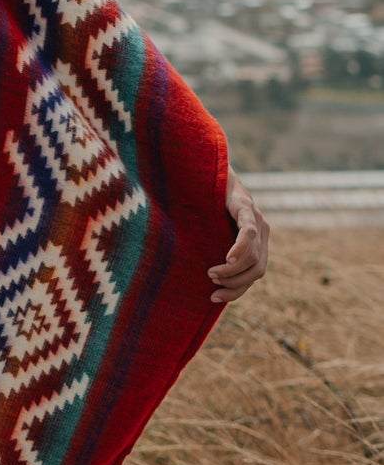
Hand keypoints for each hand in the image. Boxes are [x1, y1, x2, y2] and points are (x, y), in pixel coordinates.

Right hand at [208, 165, 270, 303]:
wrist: (204, 167)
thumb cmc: (202, 200)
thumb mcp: (209, 231)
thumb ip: (213, 247)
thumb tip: (200, 276)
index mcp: (256, 240)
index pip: (254, 273)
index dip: (237, 290)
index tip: (214, 297)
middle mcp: (262, 231)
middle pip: (257, 271)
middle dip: (235, 285)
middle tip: (212, 288)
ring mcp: (257, 218)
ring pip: (254, 257)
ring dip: (232, 271)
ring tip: (211, 272)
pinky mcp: (246, 207)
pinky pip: (248, 234)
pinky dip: (240, 250)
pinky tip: (226, 259)